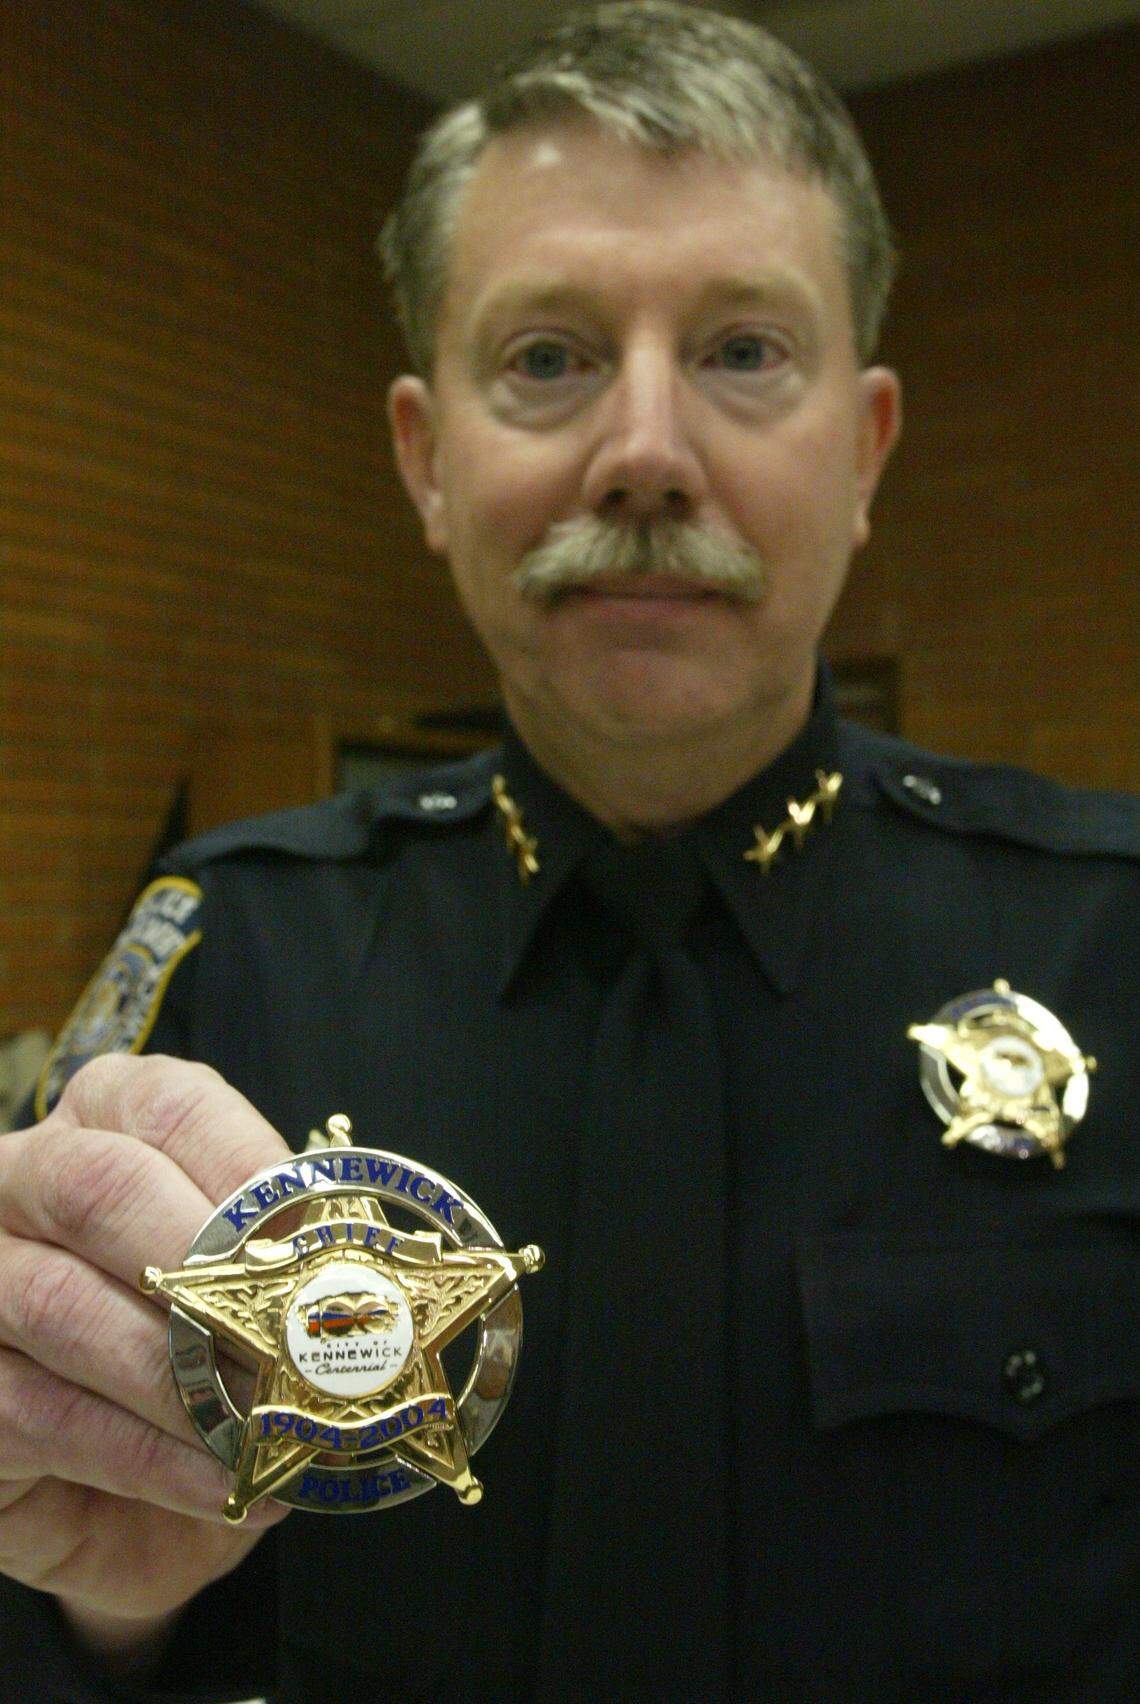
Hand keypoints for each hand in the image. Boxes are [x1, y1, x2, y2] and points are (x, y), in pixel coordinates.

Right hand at [0, 1054, 292, 1653]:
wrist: (118, 1493)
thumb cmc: (195, 1359)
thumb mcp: (247, 1294)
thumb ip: (283, 1263)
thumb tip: (352, 1278)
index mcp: (104, 1120)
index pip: (170, 1106)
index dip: (247, 1164)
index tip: (317, 1233)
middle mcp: (20, 1178)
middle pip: (98, 1188)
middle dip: (203, 1265)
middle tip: (288, 1336)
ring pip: (61, 1304)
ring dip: (179, 1375)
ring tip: (265, 1423)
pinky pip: (42, 1413)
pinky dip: (145, 1454)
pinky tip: (217, 1478)